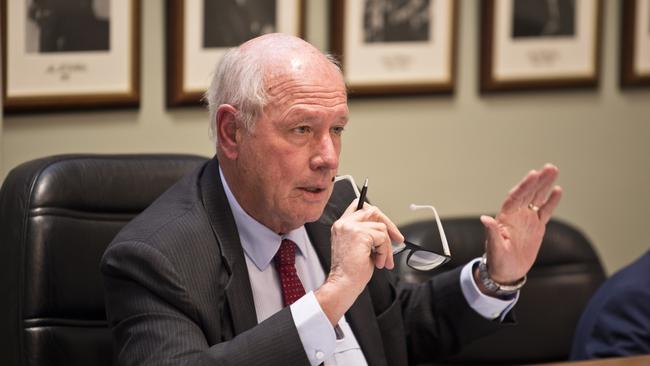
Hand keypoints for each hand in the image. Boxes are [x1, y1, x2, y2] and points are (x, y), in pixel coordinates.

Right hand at [315, 199, 402, 324]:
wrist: (343, 284)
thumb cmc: (350, 272)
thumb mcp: (357, 247)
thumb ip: (366, 234)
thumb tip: (385, 231)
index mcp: (341, 226)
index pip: (359, 206)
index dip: (376, 214)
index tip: (387, 227)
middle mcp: (343, 224)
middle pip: (372, 211)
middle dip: (388, 225)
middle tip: (397, 239)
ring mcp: (350, 227)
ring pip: (380, 227)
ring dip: (386, 246)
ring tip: (382, 260)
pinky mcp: (359, 234)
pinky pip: (382, 237)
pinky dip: (385, 252)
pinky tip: (378, 262)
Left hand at [478, 164, 562, 287]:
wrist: (506, 272)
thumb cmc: (497, 261)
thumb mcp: (495, 248)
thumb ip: (492, 233)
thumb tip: (484, 219)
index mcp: (505, 217)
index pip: (516, 197)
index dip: (524, 186)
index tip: (533, 174)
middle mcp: (516, 215)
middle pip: (528, 193)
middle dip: (538, 180)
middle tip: (549, 167)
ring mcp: (527, 219)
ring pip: (537, 198)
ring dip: (545, 185)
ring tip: (553, 170)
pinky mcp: (536, 227)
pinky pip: (545, 211)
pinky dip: (551, 201)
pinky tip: (557, 189)